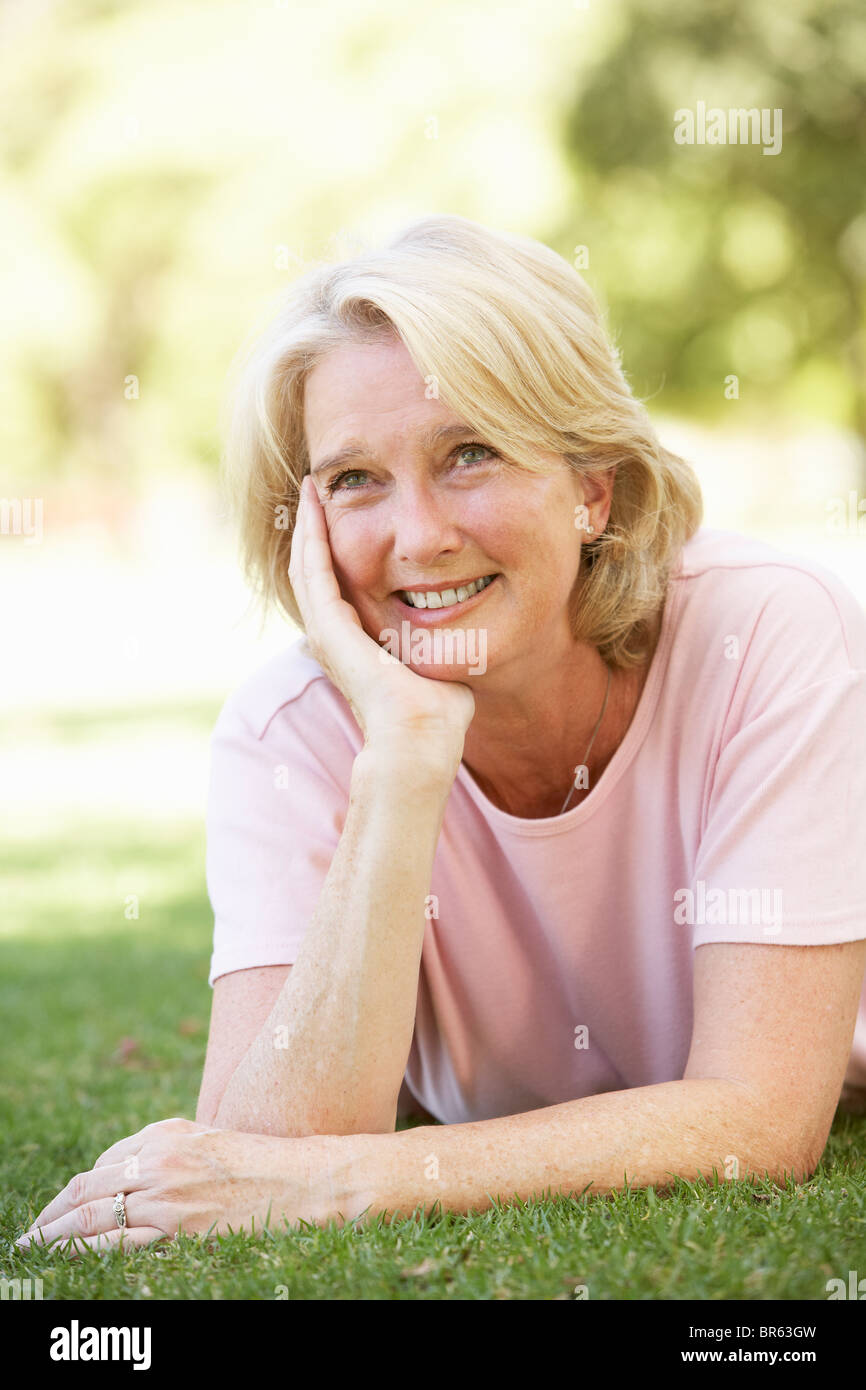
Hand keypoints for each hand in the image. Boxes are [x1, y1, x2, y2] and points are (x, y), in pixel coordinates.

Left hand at [13, 1117, 351, 1255]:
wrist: (305, 1182)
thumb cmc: (262, 1162)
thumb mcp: (208, 1140)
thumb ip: (168, 1149)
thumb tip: (127, 1169)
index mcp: (167, 1134)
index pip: (103, 1162)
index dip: (75, 1189)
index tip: (61, 1206)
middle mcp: (159, 1161)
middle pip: (87, 1188)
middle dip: (52, 1212)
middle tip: (31, 1231)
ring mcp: (167, 1197)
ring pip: (91, 1217)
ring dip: (55, 1234)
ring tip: (37, 1246)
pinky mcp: (178, 1230)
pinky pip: (116, 1244)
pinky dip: (84, 1251)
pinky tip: (69, 1256)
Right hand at [290, 476, 475, 772]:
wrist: (422, 739)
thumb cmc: (438, 715)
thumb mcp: (438, 660)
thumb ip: (444, 640)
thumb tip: (469, 629)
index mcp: (355, 643)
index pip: (338, 584)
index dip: (337, 548)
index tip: (344, 514)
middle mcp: (334, 638)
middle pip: (314, 570)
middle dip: (316, 529)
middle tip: (317, 490)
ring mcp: (328, 634)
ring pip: (306, 566)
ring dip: (308, 526)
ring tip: (312, 491)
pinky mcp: (330, 631)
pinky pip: (313, 573)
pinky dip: (312, 539)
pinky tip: (315, 510)